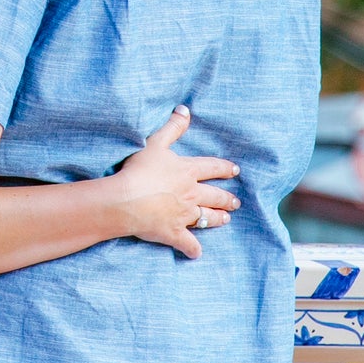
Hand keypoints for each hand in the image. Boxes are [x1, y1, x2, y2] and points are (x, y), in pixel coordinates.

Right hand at [110, 107, 239, 260]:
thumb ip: (172, 127)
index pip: (212, 167)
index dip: (224, 168)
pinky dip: (193, 249)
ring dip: (218, 218)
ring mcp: (184, 215)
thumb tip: (185, 109)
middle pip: (214, 196)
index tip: (235, 170)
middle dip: (226, 198)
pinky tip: (196, 253)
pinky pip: (188, 244)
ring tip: (226, 219)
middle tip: (236, 202)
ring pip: (207, 218)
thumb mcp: (155, 142)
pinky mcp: (174, 233)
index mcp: (187, 171)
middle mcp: (191, 194)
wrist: (127, 200)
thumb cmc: (139, 169)